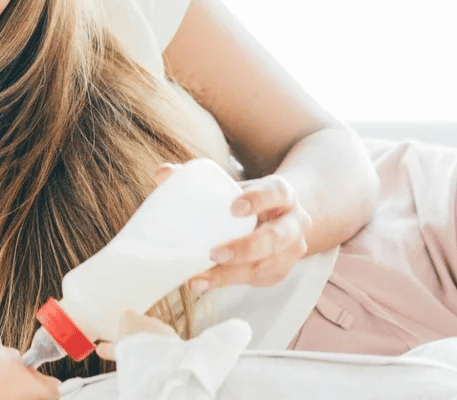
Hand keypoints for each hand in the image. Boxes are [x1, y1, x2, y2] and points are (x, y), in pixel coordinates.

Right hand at [95, 309, 178, 360]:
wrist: (154, 356)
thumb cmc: (130, 351)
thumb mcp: (115, 351)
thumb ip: (107, 349)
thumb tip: (98, 349)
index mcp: (128, 317)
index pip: (126, 317)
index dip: (125, 328)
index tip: (124, 340)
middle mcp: (144, 317)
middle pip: (141, 324)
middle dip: (139, 334)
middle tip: (136, 350)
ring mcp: (158, 323)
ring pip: (154, 330)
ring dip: (152, 340)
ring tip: (149, 356)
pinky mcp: (171, 333)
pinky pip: (165, 338)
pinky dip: (162, 345)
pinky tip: (160, 356)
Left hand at [187, 171, 312, 289]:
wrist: (279, 215)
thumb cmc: (248, 199)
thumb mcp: (233, 185)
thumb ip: (198, 180)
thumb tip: (162, 173)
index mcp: (282, 194)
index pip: (276, 192)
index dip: (258, 199)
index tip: (234, 208)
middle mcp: (294, 222)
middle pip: (277, 237)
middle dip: (246, 248)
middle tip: (214, 253)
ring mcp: (290, 250)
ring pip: (266, 265)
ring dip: (232, 274)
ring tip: (200, 277)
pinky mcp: (280, 271)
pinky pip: (256, 280)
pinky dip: (228, 282)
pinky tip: (203, 282)